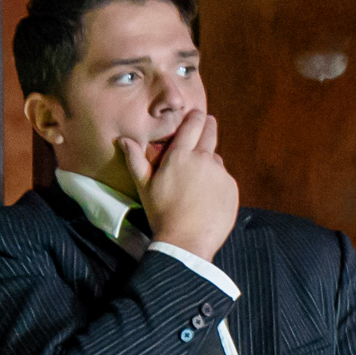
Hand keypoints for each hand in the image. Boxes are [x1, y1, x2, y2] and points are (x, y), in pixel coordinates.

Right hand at [124, 113, 239, 260]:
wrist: (186, 240)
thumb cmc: (161, 212)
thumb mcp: (144, 186)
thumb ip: (135, 160)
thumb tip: (124, 140)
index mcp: (180, 155)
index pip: (192, 125)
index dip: (196, 117)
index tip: (197, 113)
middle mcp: (203, 159)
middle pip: (210, 133)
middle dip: (208, 126)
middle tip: (207, 122)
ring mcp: (220, 173)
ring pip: (216, 160)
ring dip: (209, 161)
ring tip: (198, 177)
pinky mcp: (231, 188)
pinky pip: (224, 178)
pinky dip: (217, 181)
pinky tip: (206, 195)